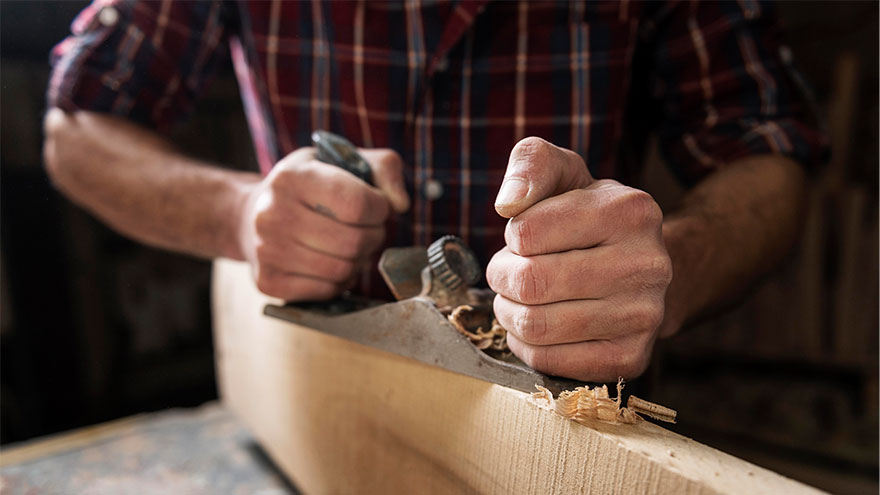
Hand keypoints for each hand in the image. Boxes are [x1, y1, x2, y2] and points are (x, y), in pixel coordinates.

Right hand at [239, 147, 408, 299]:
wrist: (252, 215)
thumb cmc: (309, 187)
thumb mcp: (344, 160)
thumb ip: (384, 169)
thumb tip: (400, 204)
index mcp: (292, 177)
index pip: (356, 204)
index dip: (380, 208)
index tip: (377, 205)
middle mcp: (272, 213)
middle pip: (353, 241)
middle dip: (373, 236)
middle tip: (368, 228)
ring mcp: (266, 250)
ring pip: (342, 270)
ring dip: (359, 261)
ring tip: (351, 245)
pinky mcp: (268, 282)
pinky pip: (327, 291)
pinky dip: (340, 281)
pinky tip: (332, 263)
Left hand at [486, 137, 671, 381]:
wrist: (639, 266)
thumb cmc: (587, 216)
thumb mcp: (564, 173)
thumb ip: (531, 165)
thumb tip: (508, 202)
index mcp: (630, 210)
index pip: (526, 232)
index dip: (512, 236)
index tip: (526, 236)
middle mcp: (647, 264)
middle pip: (530, 282)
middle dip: (503, 276)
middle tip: (510, 271)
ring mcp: (644, 316)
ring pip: (535, 326)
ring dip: (510, 312)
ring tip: (520, 298)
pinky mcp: (630, 358)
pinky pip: (548, 362)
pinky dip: (527, 345)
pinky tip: (539, 326)